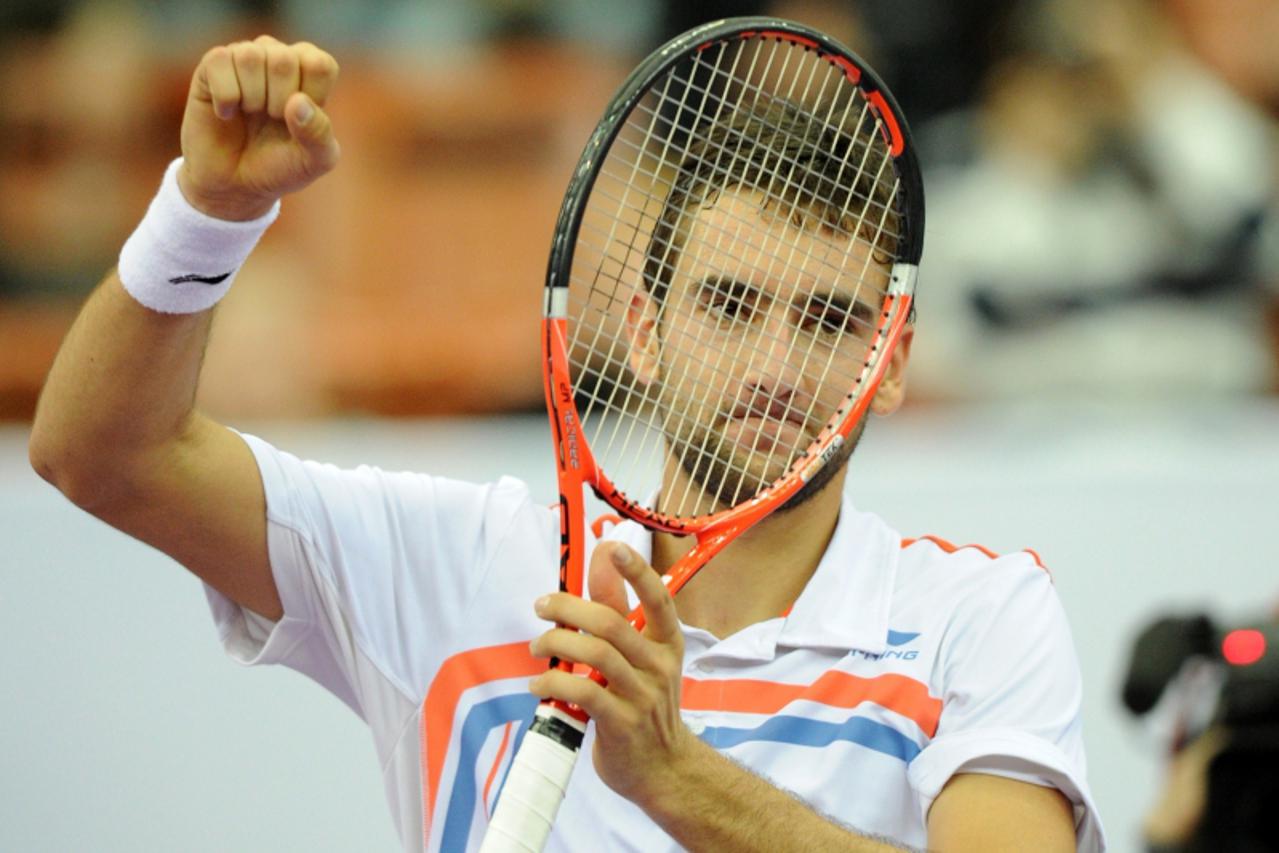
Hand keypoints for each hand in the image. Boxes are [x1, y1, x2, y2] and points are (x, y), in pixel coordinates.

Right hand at [178, 36, 340, 220]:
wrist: (234, 186)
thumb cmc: (280, 166)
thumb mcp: (314, 161)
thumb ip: (319, 134)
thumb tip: (297, 102)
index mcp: (310, 72)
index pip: (319, 64)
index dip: (311, 99)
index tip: (299, 122)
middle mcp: (277, 56)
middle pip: (283, 60)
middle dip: (278, 102)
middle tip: (270, 120)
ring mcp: (244, 57)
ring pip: (250, 56)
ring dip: (251, 98)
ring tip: (249, 114)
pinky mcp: (212, 65)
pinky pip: (220, 61)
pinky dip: (225, 96)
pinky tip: (226, 112)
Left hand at [528, 542, 695, 804]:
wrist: (665, 768)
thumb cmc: (646, 706)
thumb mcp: (643, 660)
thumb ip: (619, 616)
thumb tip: (601, 562)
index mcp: (668, 642)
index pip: (658, 598)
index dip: (636, 570)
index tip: (612, 546)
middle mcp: (659, 664)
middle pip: (610, 622)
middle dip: (568, 607)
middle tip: (541, 606)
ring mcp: (643, 695)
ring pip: (595, 653)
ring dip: (556, 644)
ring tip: (537, 647)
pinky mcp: (622, 723)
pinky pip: (582, 692)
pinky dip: (552, 684)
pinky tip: (539, 686)